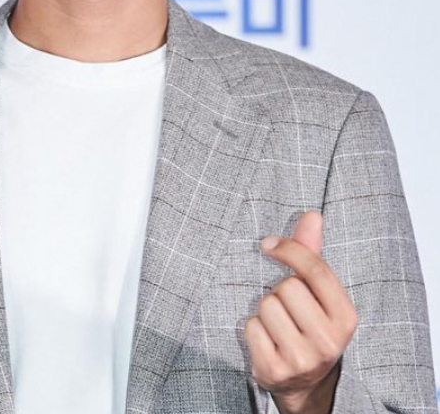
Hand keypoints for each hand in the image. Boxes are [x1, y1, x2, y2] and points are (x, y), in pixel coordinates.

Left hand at [244, 211, 357, 413]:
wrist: (305, 383)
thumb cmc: (309, 323)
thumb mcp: (318, 294)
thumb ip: (312, 253)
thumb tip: (311, 215)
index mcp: (346, 318)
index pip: (316, 269)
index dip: (290, 249)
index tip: (269, 244)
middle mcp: (328, 342)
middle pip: (286, 287)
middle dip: (280, 290)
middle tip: (288, 309)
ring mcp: (301, 359)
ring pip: (267, 305)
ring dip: (265, 310)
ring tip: (278, 326)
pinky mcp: (274, 370)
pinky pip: (251, 327)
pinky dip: (253, 329)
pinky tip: (267, 341)